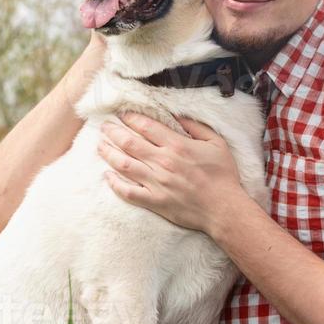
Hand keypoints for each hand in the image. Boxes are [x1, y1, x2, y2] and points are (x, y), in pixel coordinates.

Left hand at [96, 112, 251, 234]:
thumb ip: (196, 127)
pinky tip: (107, 176)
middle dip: (113, 132)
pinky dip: (114, 184)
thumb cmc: (222, 175)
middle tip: (104, 126)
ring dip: (108, 153)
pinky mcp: (154, 201)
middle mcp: (163, 162)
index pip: (146, 126)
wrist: (223, 208)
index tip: (122, 114)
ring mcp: (156, 182)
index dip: (130, 118)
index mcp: (177, 146)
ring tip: (100, 145)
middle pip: (129, 143)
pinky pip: (127, 192)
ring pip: (123, 165)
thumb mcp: (216, 143)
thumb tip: (177, 116)